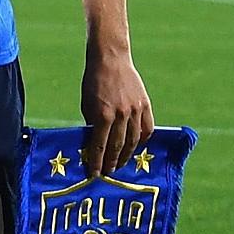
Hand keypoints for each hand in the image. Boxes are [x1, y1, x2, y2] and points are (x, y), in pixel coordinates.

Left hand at [81, 42, 153, 178]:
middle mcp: (121, 115)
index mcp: (103, 115)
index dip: (97, 162)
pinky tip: (136, 147)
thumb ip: (92, 123)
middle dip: (112, 162)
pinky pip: (147, 129)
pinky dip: (143, 140)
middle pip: (118, 146)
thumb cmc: (93, 82)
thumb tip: (95, 144)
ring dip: (127, 154)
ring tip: (121, 163)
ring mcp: (136, 110)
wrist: (111, 60)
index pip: (100, 145)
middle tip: (109, 172)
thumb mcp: (87, 104)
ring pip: (134, 140)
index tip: (95, 173)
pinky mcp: (145, 105)